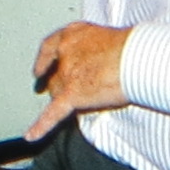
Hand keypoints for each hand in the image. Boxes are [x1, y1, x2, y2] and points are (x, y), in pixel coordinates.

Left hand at [22, 20, 132, 141]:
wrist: (138, 57)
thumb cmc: (134, 46)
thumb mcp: (108, 37)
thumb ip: (95, 48)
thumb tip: (99, 61)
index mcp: (73, 34)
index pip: (50, 46)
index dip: (43, 60)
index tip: (39, 69)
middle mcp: (65, 52)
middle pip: (54, 74)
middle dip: (58, 84)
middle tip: (65, 92)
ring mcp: (67, 74)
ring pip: (55, 92)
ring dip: (62, 99)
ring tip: (77, 106)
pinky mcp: (72, 95)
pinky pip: (53, 114)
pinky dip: (41, 126)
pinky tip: (31, 135)